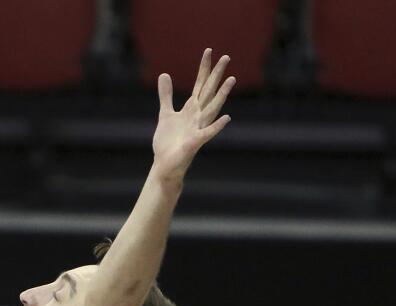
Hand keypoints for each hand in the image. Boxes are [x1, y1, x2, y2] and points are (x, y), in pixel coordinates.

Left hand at [152, 49, 234, 180]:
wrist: (165, 164)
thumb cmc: (168, 141)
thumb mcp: (166, 114)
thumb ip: (166, 95)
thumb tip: (164, 74)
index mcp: (191, 109)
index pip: (200, 84)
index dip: (204, 68)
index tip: (209, 51)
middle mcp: (198, 116)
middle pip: (208, 91)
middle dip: (216, 75)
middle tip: (226, 56)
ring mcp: (198, 128)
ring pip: (212, 108)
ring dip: (222, 94)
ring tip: (231, 79)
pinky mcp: (195, 142)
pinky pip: (208, 132)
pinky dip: (217, 126)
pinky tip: (227, 117)